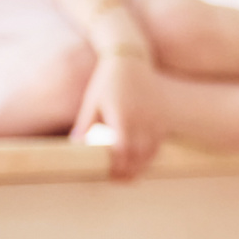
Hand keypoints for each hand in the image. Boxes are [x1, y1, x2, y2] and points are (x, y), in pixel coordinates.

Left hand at [72, 50, 166, 180]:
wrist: (131, 59)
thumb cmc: (108, 80)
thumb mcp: (92, 101)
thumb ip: (86, 125)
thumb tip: (76, 146)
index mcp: (123, 117)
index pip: (122, 152)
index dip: (117, 167)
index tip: (108, 175)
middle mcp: (142, 120)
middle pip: (138, 157)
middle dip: (128, 172)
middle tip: (116, 179)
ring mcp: (155, 120)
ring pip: (150, 153)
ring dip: (140, 167)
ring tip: (127, 175)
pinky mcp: (162, 119)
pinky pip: (157, 145)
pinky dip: (149, 157)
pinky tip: (139, 161)